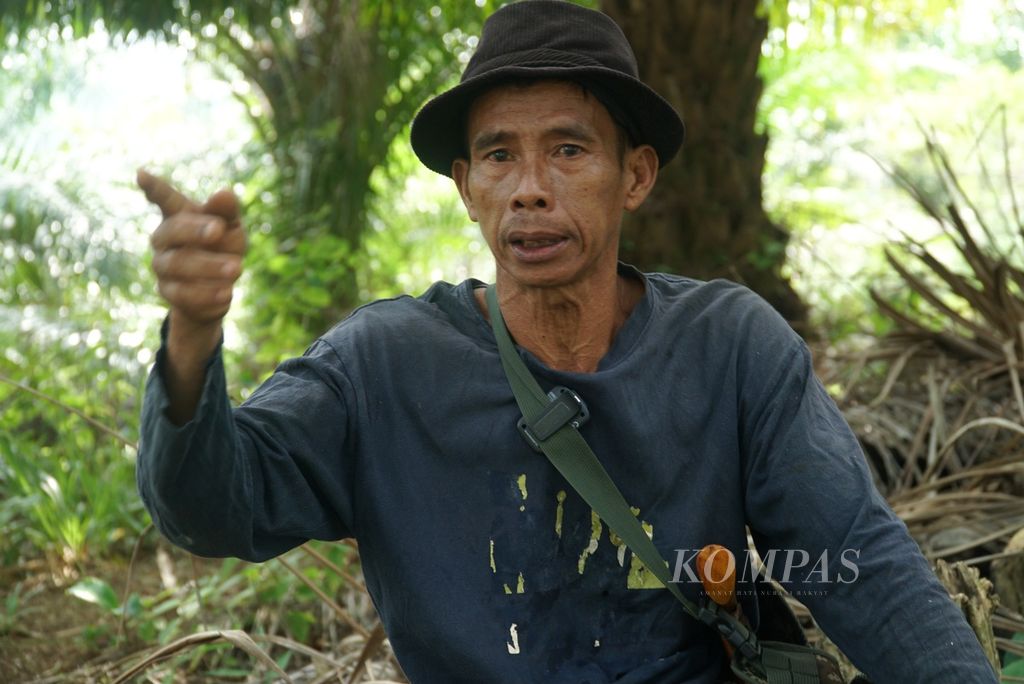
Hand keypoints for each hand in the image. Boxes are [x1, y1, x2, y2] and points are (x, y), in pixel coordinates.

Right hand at [138, 169, 245, 328]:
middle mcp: (164, 239)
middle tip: (220, 230)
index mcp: (179, 216)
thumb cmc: (223, 248)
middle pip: (172, 230)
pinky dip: (207, 293)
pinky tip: (227, 292)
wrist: (218, 289)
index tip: (141, 174)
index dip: (154, 188)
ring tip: (237, 268)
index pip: (165, 199)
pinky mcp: (167, 291)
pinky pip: (183, 293)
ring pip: (177, 264)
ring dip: (209, 265)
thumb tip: (224, 193)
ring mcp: (162, 265)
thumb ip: (227, 212)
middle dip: (195, 230)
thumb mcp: (232, 228)